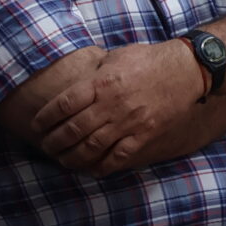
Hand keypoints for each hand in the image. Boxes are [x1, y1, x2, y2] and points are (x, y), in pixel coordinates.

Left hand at [33, 41, 203, 173]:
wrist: (187, 69)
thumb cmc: (150, 59)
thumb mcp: (116, 57)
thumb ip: (94, 72)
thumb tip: (75, 80)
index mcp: (102, 82)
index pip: (64, 104)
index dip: (46, 117)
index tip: (37, 125)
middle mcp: (112, 104)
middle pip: (73, 129)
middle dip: (54, 142)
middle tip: (46, 147)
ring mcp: (129, 122)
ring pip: (92, 147)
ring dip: (72, 157)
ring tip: (63, 160)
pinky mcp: (145, 135)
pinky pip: (118, 156)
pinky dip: (102, 166)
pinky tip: (92, 169)